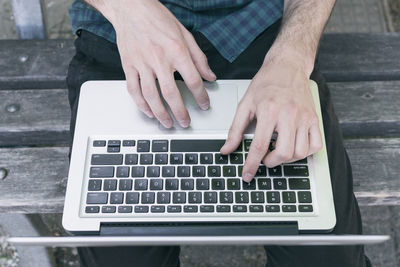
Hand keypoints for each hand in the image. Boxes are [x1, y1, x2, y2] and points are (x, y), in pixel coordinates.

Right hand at [98, 0, 215, 127]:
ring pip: (150, 95)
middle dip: (180, 112)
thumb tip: (210, 76)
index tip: (204, 105)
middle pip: (170, 93)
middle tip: (185, 122)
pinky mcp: (128, 65)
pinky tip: (149, 112)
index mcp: (176, 50)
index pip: (193, 80)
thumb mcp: (185, 34)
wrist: (131, 7)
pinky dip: (141, 104)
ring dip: (160, 113)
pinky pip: (133, 90)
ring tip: (168, 123)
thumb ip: (199, 58)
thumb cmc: (157, 18)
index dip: (201, 96)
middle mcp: (159, 58)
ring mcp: (141, 63)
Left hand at [220, 55, 322, 181]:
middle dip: (271, 162)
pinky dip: (305, 153)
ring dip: (287, 159)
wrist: (288, 66)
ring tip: (277, 150)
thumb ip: (235, 129)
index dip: (251, 164)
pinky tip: (294, 146)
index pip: (259, 145)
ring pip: (300, 152)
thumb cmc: (266, 84)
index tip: (247, 175)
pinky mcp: (314, 118)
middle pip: (284, 153)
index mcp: (269, 110)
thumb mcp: (245, 104)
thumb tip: (227, 149)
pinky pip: (315, 145)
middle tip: (265, 158)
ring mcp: (305, 117)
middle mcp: (289, 114)